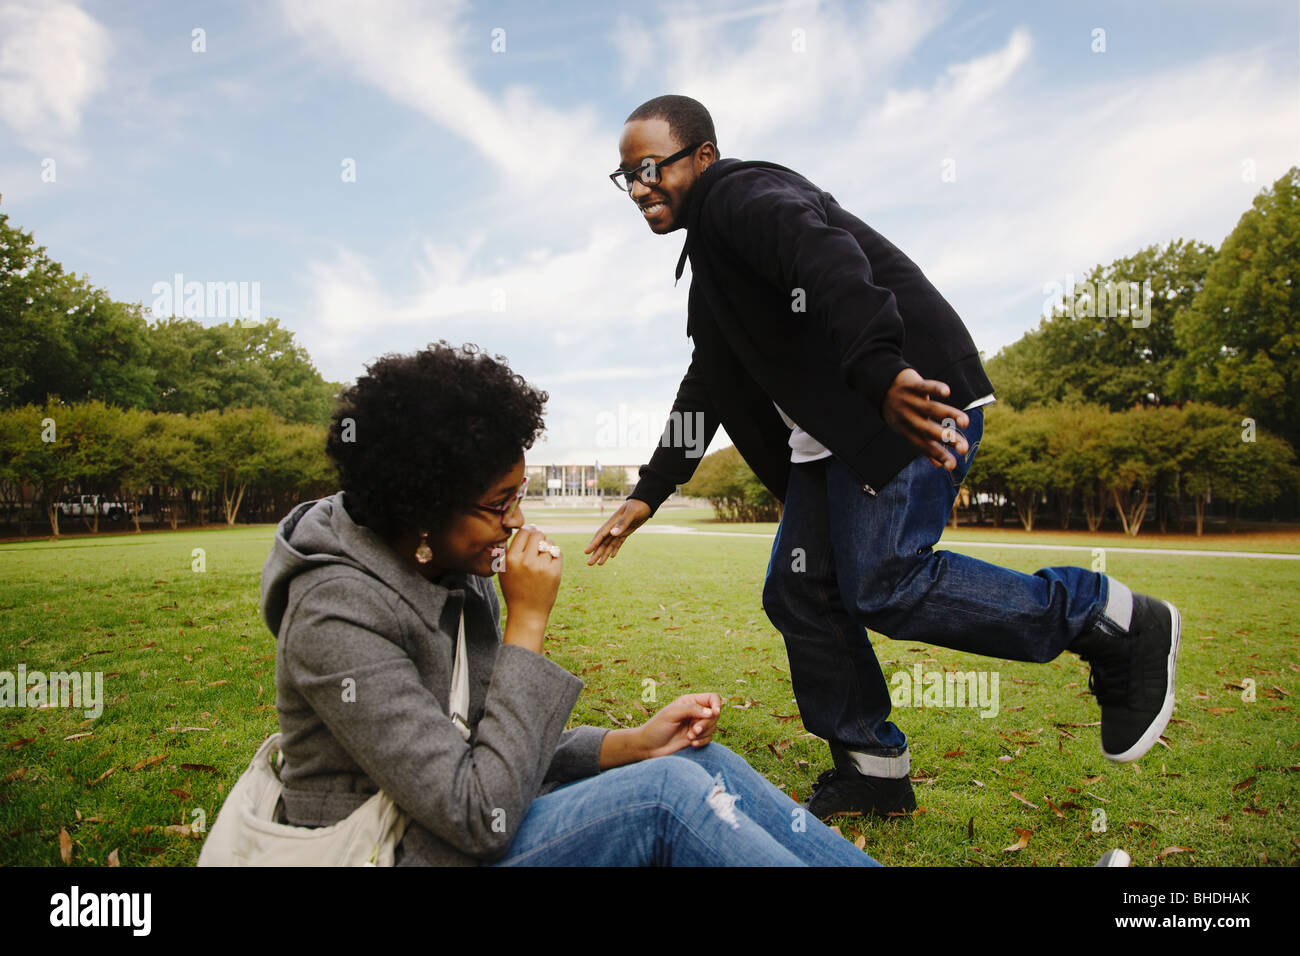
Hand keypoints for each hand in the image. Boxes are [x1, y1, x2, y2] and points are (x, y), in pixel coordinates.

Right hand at [498, 525, 561, 639]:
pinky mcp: (555, 573)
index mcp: (511, 559)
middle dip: (539, 536)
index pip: (523, 532)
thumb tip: (526, 528)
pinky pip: (558, 553)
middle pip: (538, 534)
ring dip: (548, 546)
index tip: (530, 534)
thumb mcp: (505, 570)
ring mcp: (542, 567)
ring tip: (542, 556)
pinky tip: (549, 562)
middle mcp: (526, 561)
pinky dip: (555, 555)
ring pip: (550, 543)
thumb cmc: (514, 589)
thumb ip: (511, 550)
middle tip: (538, 544)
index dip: (528, 531)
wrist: (527, 612)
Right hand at [584, 498, 650, 565]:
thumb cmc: (638, 506)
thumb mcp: (631, 513)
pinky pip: (618, 542)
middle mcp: (613, 527)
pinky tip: (611, 556)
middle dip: (596, 553)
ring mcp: (619, 530)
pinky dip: (614, 549)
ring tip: (599, 564)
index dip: (593, 544)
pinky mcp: (626, 531)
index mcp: (612, 522)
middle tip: (589, 564)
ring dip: (604, 554)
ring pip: (609, 544)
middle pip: (602, 542)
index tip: (586, 552)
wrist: (646, 502)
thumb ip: (622, 523)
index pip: (600, 535)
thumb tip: (612, 534)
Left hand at [636, 692, 721, 758]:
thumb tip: (711, 712)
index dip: (717, 704)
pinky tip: (692, 744)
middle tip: (693, 731)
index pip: (712, 698)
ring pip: (713, 727)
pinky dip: (702, 741)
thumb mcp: (671, 714)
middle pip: (714, 715)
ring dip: (703, 734)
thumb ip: (691, 710)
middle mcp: (695, 712)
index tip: (714, 713)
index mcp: (690, 701)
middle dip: (705, 724)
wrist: (649, 747)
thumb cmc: (657, 728)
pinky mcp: (697, 737)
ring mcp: (696, 725)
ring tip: (689, 738)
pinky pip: (709, 738)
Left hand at [880, 368, 968, 469]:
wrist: (879, 385)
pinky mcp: (911, 385)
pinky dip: (935, 388)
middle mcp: (907, 417)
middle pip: (927, 429)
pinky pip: (924, 387)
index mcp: (906, 430)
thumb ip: (923, 445)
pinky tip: (947, 392)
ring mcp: (909, 401)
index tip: (953, 466)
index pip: (922, 445)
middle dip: (946, 439)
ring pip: (930, 409)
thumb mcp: (905, 429)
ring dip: (949, 415)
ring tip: (965, 422)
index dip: (937, 455)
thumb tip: (939, 465)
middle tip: (965, 448)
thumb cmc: (899, 411)